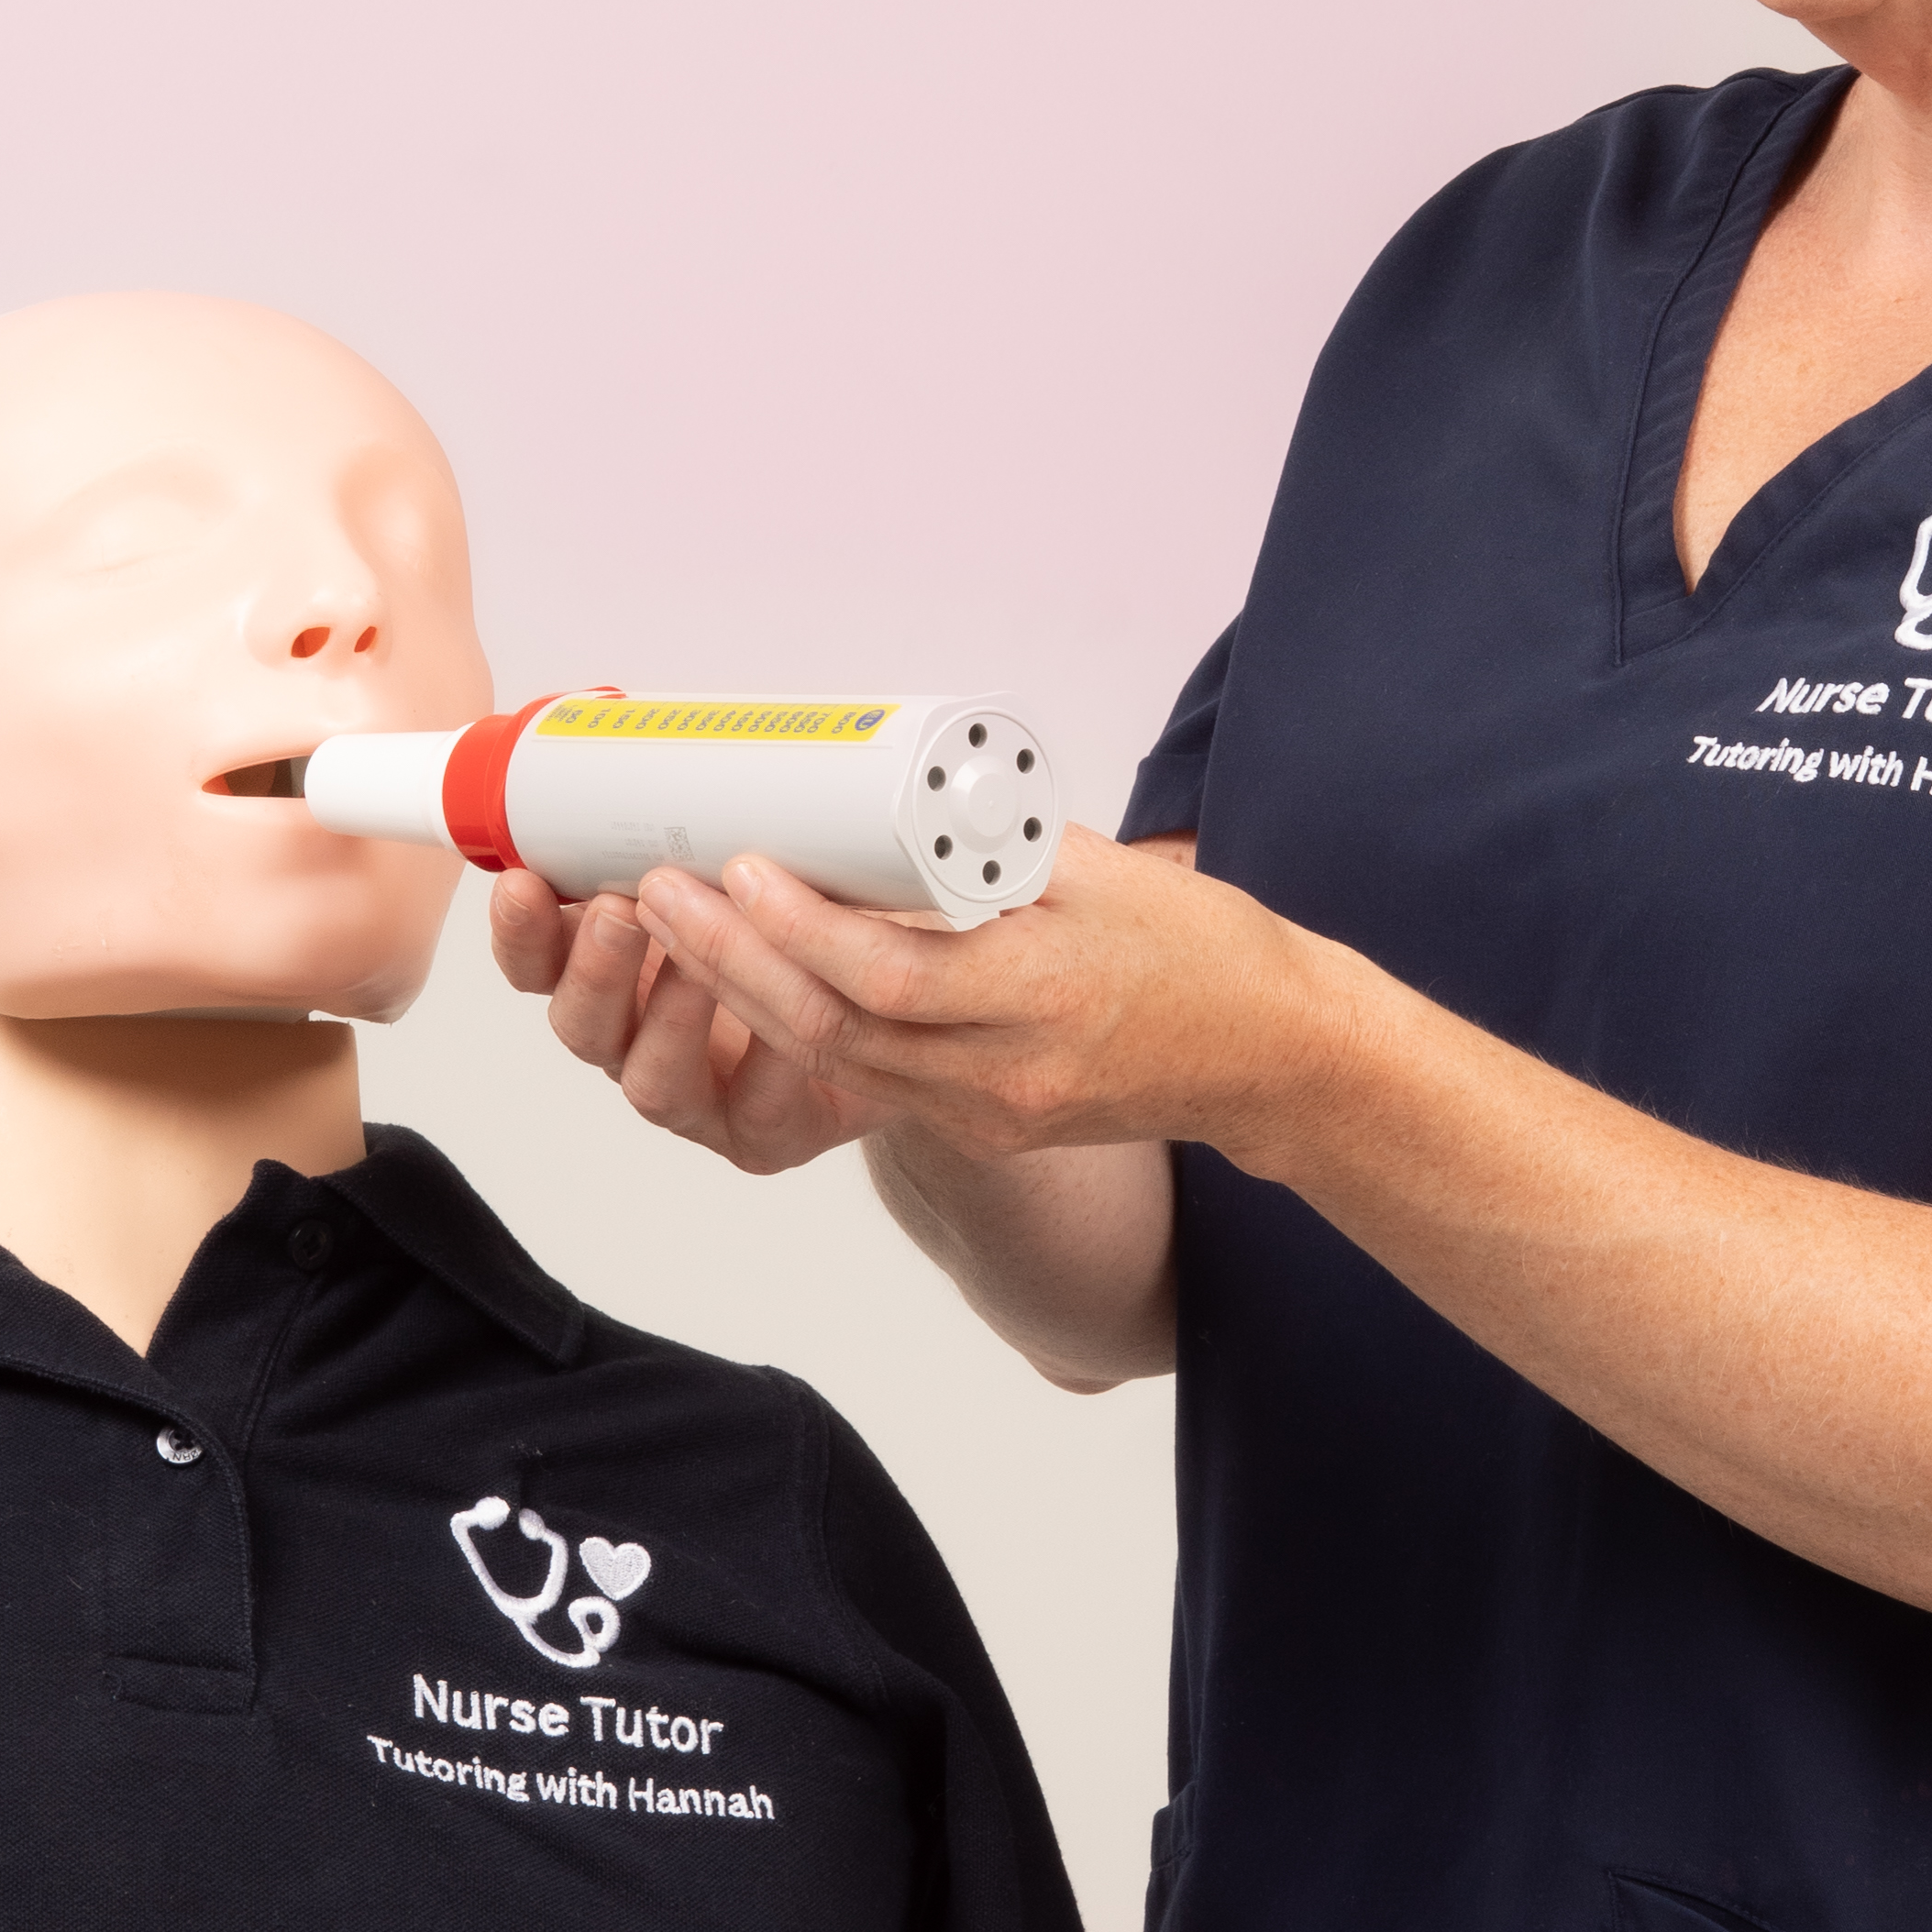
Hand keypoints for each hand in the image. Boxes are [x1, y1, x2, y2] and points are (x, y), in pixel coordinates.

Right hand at [490, 865, 884, 1176]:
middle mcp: (641, 1038)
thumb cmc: (818, 927)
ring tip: (700, 961)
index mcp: (618, 972)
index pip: (537, 961)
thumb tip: (687, 758)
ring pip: (648, 1078)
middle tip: (619, 910)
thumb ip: (708, 835)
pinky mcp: (761, 1135)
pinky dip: (767, 1060)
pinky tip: (785, 1021)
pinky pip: (751, 1109)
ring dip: (670, 1014)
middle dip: (592, 966)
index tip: (522, 881)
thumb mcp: (753, 865)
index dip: (520, 931)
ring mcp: (698, 1095)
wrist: (902, 1009)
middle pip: (580, 1024)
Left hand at [576, 822, 1335, 1173]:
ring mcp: (989, 1114)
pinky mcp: (980, 1130)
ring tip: (676, 927)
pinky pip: (867, 1081)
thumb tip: (892, 802)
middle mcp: (1005, 1073)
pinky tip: (748, 979)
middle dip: (733, 960)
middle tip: (662, 890)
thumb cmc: (1200, 952)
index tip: (738, 865)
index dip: (796, 926)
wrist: (1268, 1058)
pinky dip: (799, 1027)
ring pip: (836, 1062)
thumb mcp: (1105, 874)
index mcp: (1043, 996)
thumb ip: (994, 848)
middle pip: (834, 1029)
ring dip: (744, 996)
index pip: (887, 975)